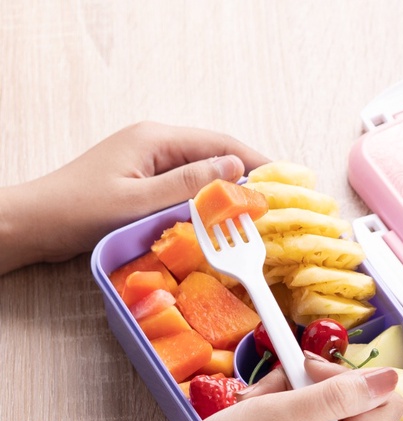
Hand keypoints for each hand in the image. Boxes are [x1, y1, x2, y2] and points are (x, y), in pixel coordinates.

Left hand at [0, 122, 269, 273]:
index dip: (257, 161)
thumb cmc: (83, 211)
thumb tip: (234, 167)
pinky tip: (222, 220)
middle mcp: (155, 144)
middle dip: (248, 176)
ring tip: (258, 214)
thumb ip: (189, 184)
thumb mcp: (141, 199)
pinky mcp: (144, 182)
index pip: (220, 143)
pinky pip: (187, 187)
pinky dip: (208, 201)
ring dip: (229, 191)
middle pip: (215, 155)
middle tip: (279, 202)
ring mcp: (149, 162)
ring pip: (202, 173)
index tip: (286, 182)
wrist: (38, 222)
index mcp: (157, 139)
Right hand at [125, 355, 402, 420]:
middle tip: (268, 390)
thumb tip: (387, 379)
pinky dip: (279, 418)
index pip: (385, 404)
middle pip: (351, 408)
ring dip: (287, 400)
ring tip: (252, 408)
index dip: (351, 378)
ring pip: (322, 416)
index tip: (306, 372)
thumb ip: (333, 396)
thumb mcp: (274, 418)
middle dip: (310, 387)